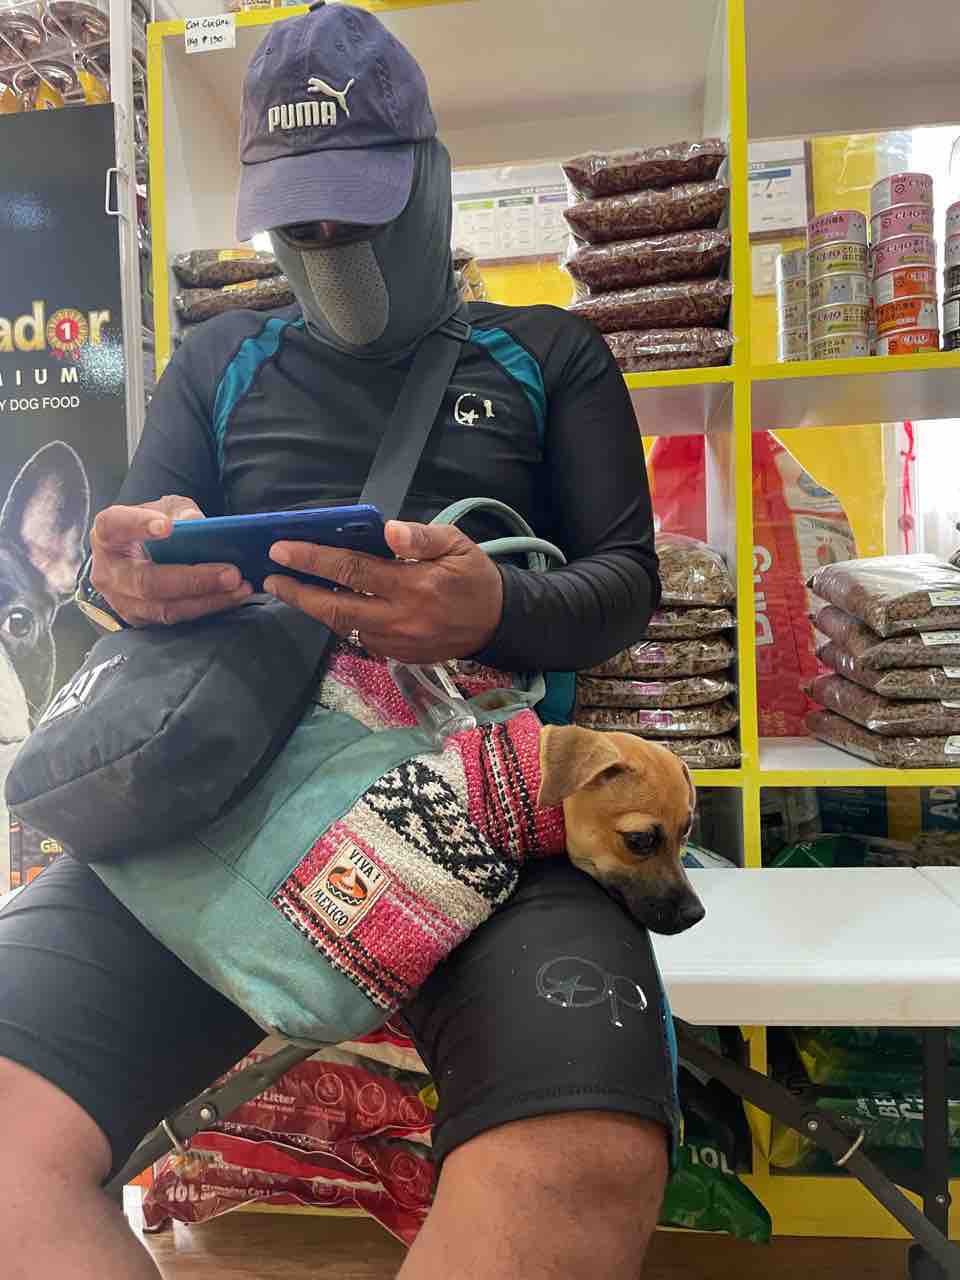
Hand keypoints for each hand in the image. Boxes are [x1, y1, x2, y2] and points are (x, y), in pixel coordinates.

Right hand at [89, 495, 252, 626]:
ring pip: (165, 607)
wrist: (138, 555)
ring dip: (207, 599)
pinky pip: (176, 618)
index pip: (115, 526)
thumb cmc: (152, 526)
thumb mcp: (164, 508)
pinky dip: (206, 608)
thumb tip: (195, 522)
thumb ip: (179, 511)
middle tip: (230, 573)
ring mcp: (122, 601)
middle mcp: (109, 571)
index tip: (167, 527)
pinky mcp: (141, 619)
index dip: (139, 526)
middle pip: (146, 581)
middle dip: (193, 579)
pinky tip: (231, 597)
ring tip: (239, 587)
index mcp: (107, 534)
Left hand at [264, 520, 503, 661]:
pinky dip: (338, 619)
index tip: (281, 549)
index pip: (352, 570)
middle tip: (269, 577)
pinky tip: (324, 603)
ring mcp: (395, 642)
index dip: (313, 559)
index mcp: (413, 586)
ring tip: (288, 588)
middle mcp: (399, 619)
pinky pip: (358, 637)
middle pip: (335, 608)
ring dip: (313, 607)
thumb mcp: (457, 544)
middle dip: (297, 592)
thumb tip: (388, 531)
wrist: (497, 623)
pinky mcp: (396, 656)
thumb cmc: (473, 576)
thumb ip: (422, 537)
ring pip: (342, 626)